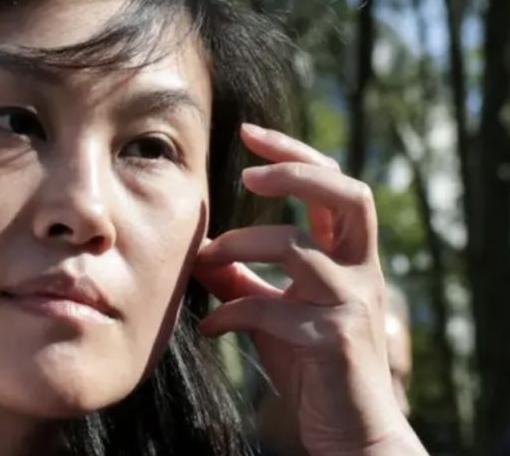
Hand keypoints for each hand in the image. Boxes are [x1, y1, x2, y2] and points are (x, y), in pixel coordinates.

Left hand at [192, 123, 426, 455]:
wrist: (351, 431)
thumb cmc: (312, 366)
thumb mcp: (274, 312)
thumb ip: (244, 278)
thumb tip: (199, 251)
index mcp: (349, 257)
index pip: (334, 184)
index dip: (294, 154)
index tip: (248, 134)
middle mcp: (360, 272)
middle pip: (348, 195)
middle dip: (295, 173)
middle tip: (247, 175)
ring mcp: (351, 305)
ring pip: (297, 248)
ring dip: (240, 244)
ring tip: (206, 261)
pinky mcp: (333, 342)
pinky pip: (272, 311)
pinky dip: (229, 314)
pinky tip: (207, 330)